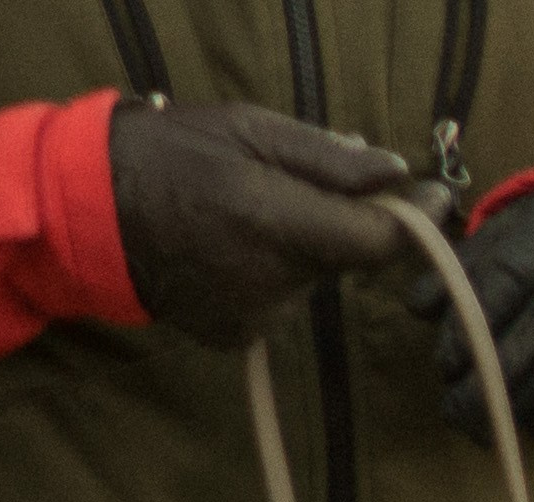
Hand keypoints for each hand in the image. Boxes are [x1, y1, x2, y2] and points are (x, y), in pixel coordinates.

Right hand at [110, 104, 451, 348]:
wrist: (97, 212)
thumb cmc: (176, 153)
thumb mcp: (253, 130)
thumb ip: (329, 158)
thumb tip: (397, 172)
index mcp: (276, 222)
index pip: (372, 240)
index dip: (412, 222)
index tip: (436, 200)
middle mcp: (272, 282)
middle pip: (342, 258)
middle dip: (332, 223)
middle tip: (289, 184)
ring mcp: (256, 318)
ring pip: (309, 281)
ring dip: (297, 248)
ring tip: (244, 214)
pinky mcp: (240, 338)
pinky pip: (279, 302)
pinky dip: (268, 275)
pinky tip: (229, 250)